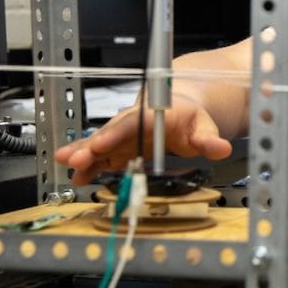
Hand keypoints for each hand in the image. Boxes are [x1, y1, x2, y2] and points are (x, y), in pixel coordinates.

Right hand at [54, 98, 231, 184]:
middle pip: (110, 133)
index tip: (100, 144)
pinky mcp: (119, 149)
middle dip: (91, 146)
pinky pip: (101, 156)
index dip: (116, 135)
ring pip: (100, 144)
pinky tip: (77, 177)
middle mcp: (133, 123)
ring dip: (83, 154)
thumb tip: (222, 148)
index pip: (133, 124)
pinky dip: (89, 165)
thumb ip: (210, 139)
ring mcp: (123, 136)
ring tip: (65, 164)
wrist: (179, 111)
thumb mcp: (204, 127)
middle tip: (74, 158)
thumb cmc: (190, 118)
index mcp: (153, 115)